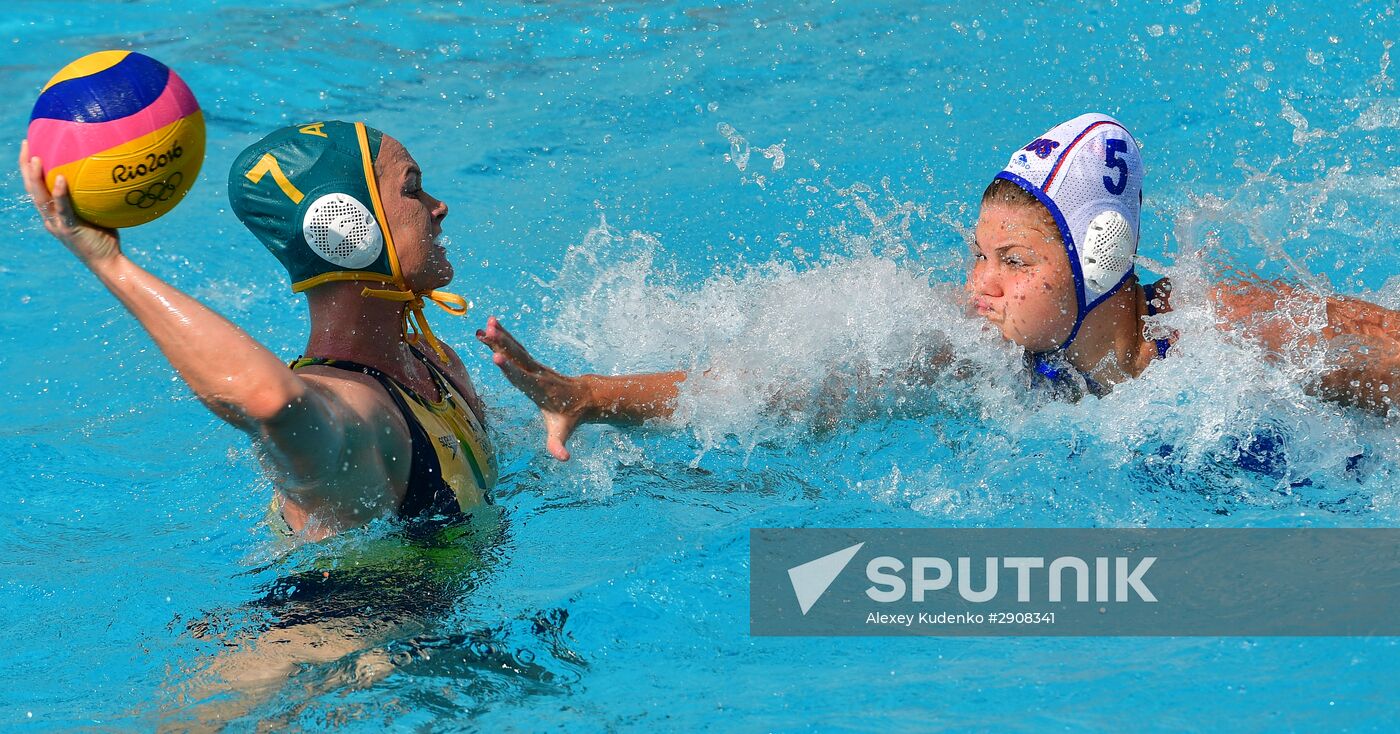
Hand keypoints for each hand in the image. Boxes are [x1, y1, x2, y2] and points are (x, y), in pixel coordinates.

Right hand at [18, 139, 120, 266]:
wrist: (108, 262)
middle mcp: (50, 218)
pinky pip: (62, 209)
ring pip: (39, 197)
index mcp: (53, 213)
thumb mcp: (96, 212)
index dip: (30, 168)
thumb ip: (93, 196)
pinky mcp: (68, 229)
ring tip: (36, 157)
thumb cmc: (106, 236)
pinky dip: (60, 193)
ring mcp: (57, 224)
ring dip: (35, 177)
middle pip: (31, 188)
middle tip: (27, 143)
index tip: (31, 146)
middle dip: (26, 165)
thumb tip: (105, 171)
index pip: (36, 187)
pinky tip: (61, 178)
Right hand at [476, 316, 591, 460]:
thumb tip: (563, 458)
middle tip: (488, 331)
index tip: (497, 357)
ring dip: (501, 336)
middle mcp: (536, 374)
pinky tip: (490, 327)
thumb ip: (559, 445)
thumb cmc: (570, 416)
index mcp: (540, 390)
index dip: (510, 368)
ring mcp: (534, 366)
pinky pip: (516, 347)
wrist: (584, 397)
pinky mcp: (532, 362)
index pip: (523, 378)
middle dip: (503, 344)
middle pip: (517, 357)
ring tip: (486, 324)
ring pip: (516, 348)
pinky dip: (504, 336)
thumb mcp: (564, 432)